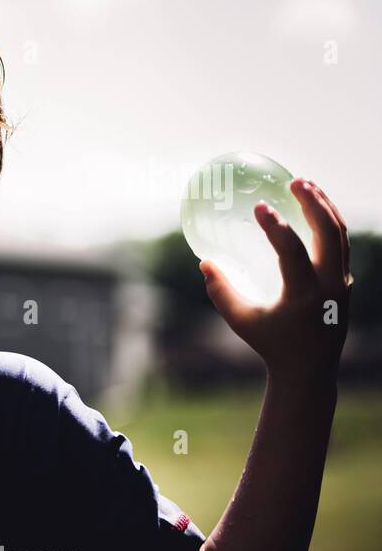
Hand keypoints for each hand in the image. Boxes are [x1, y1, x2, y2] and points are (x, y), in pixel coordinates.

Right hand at [200, 179, 349, 383]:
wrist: (310, 368)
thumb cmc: (270, 343)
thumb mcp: (240, 320)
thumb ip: (221, 290)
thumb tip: (204, 261)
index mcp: (303, 296)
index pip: (294, 253)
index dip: (277, 228)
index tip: (261, 206)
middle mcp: (329, 286)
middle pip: (330, 234)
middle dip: (315, 203)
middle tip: (295, 181)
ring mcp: (342, 283)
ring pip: (341, 235)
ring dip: (325, 207)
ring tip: (306, 186)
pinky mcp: (345, 282)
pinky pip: (340, 245)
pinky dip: (328, 223)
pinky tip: (312, 210)